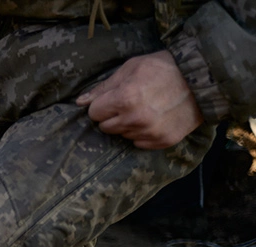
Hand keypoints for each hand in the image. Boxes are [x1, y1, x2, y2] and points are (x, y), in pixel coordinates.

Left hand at [76, 50, 203, 149]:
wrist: (203, 78)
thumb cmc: (163, 68)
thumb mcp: (131, 68)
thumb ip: (103, 87)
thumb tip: (80, 102)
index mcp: (125, 98)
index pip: (94, 113)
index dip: (102, 105)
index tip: (114, 97)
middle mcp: (135, 119)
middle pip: (105, 127)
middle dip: (113, 115)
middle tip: (131, 102)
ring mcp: (150, 132)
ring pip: (122, 135)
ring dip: (128, 124)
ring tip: (146, 108)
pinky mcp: (162, 141)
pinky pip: (139, 143)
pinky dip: (143, 133)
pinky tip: (155, 118)